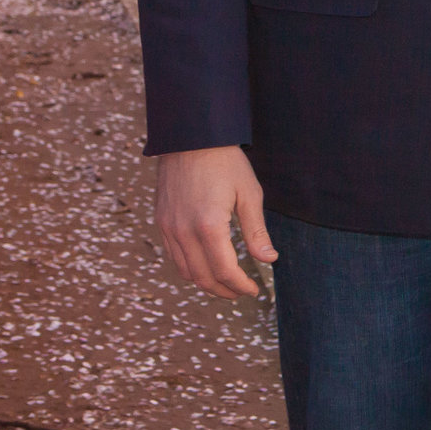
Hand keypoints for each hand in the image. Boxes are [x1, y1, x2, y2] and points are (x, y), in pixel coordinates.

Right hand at [155, 145, 275, 297]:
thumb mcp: (249, 193)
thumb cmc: (225, 162)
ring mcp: (168, 228)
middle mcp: (183, 232)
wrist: (190, 138)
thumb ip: (256, 231)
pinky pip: (174, 256)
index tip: (254, 290)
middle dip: (224, 290)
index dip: (240, 286)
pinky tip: (206, 265)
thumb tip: (269, 260)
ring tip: (226, 283)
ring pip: (185, 271)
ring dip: (206, 282)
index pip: (225, 271)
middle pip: (203, 277)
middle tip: (242, 291)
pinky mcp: (161, 222)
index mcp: (209, 226)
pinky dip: (190, 268)